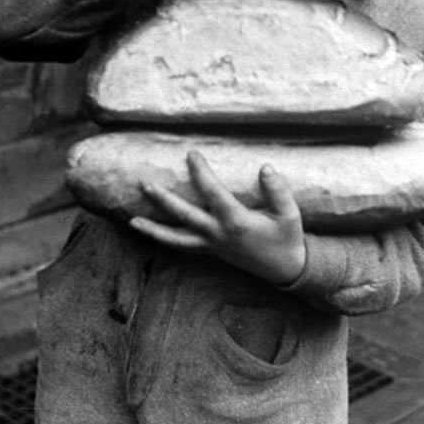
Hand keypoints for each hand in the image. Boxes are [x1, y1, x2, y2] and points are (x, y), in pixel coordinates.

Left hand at [129, 151, 306, 285]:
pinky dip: (165, 239)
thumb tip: (266, 167)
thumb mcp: (290, 215)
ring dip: (154, 230)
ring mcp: (213, 246)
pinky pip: (183, 245)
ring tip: (132, 221)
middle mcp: (219, 235)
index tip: (191, 154)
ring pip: (177, 239)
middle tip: (145, 184)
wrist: (285, 269)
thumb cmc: (287, 238)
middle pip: (185, 217)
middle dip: (164, 200)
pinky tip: (151, 231)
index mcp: (237, 223)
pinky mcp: (211, 251)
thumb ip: (279, 191)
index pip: (212, 194)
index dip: (200, 173)